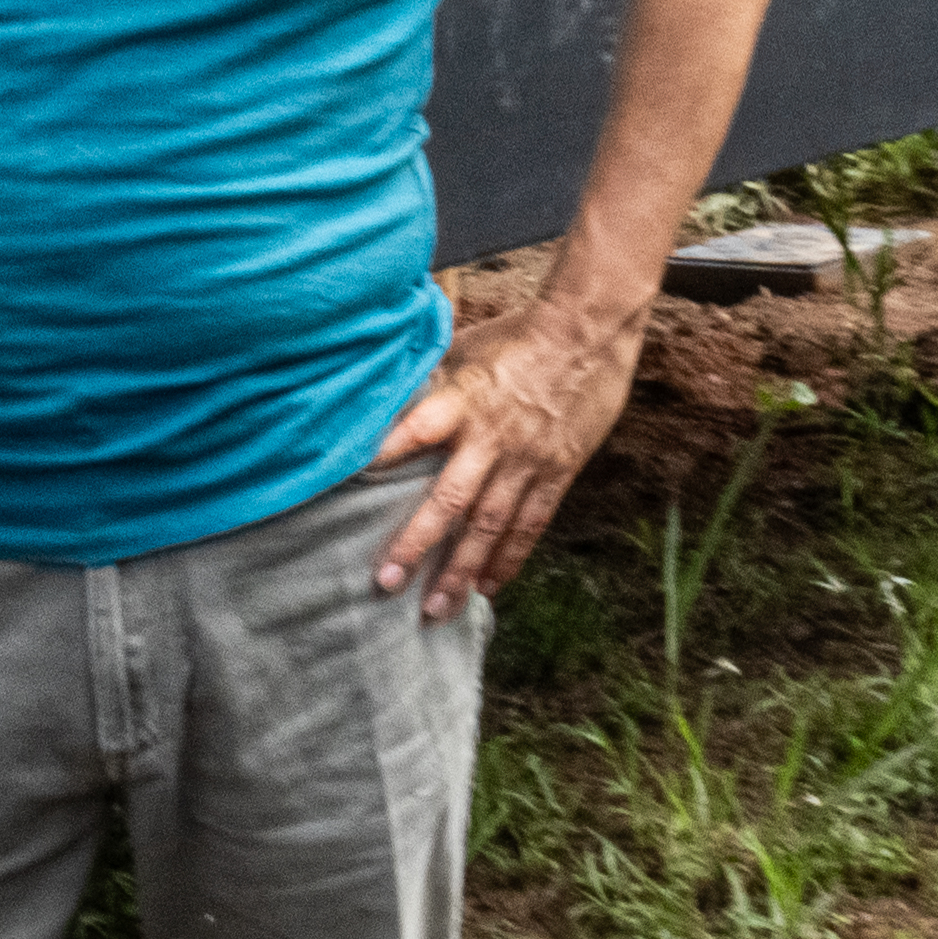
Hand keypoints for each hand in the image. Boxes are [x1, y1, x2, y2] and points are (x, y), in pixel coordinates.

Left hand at [376, 274, 645, 618]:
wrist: (590, 330)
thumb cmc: (522, 333)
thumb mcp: (468, 347)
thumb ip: (434, 382)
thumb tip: (393, 398)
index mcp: (463, 399)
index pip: (414, 432)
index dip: (383, 458)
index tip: (347, 487)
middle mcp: (491, 438)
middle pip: (450, 500)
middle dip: (417, 544)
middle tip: (387, 584)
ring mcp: (527, 460)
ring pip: (490, 526)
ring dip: (462, 570)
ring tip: (437, 608)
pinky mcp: (557, 472)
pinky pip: (530, 524)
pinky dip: (509, 558)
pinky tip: (489, 586)